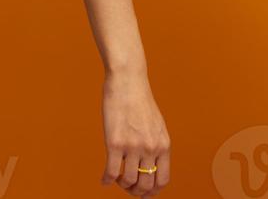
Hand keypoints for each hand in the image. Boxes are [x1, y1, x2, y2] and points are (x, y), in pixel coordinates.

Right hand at [101, 70, 170, 194]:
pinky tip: (104, 178)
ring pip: (128, 181)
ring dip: (121, 185)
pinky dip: (106, 180)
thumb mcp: (156, 124)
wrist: (127, 80)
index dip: (152, 192)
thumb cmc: (139, 99)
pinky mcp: (115, 142)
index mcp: (163, 144)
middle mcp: (150, 147)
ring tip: (116, 178)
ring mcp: (133, 146)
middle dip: (136, 192)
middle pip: (146, 185)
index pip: (162, 180)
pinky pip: (111, 172)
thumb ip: (156, 144)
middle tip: (127, 187)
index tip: (143, 192)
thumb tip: (151, 166)